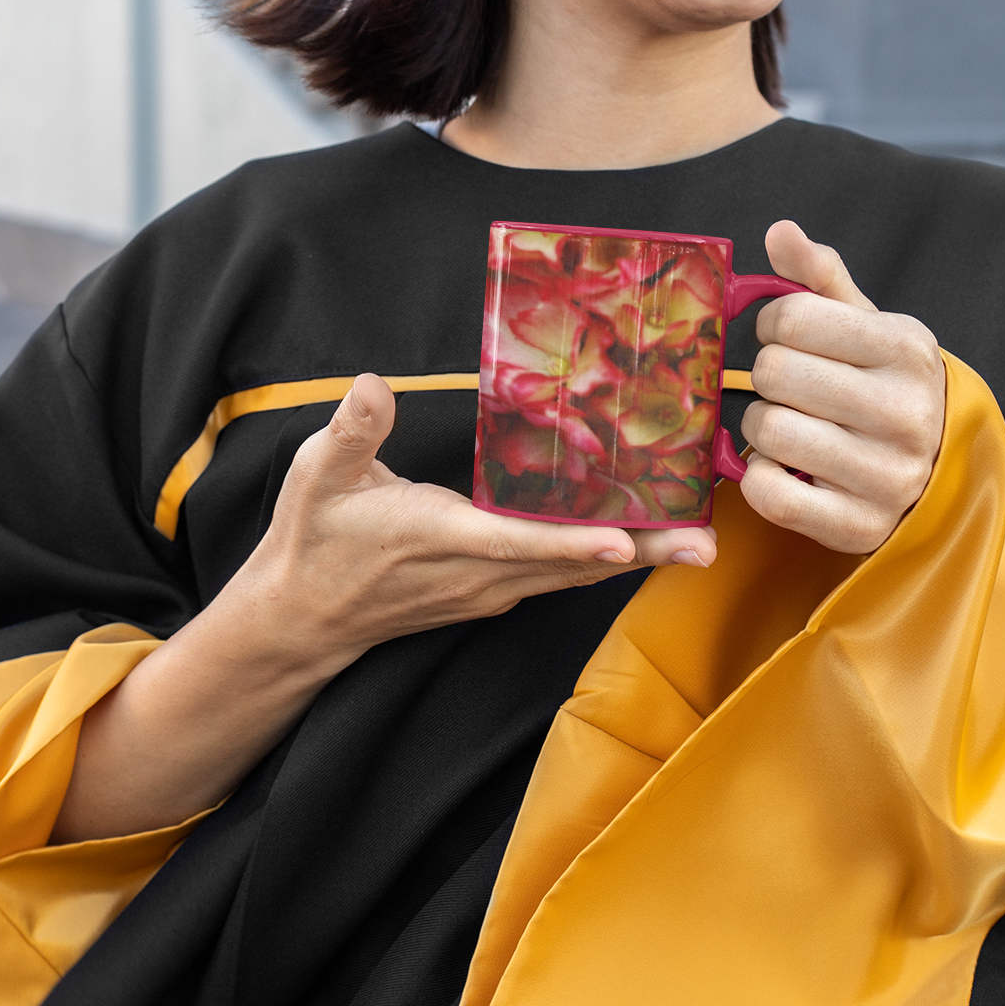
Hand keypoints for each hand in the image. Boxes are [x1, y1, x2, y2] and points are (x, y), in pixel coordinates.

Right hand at [54, 377, 711, 840]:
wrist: (300, 619)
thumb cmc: (313, 541)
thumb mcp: (318, 477)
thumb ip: (352, 432)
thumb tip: (371, 386)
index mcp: (445, 538)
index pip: (521, 543)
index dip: (574, 543)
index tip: (624, 542)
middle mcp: (480, 572)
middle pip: (572, 565)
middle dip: (640, 552)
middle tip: (705, 543)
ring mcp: (490, 588)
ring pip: (573, 574)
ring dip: (634, 558)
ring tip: (696, 541)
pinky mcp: (491, 590)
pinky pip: (558, 575)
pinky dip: (601, 559)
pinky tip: (639, 540)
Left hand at [739, 221, 944, 554]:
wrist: (938, 471)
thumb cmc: (885, 385)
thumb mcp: (868, 326)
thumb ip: (821, 278)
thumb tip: (780, 231)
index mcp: (905, 349)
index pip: (793, 317)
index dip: (772, 323)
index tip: (785, 337)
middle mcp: (904, 412)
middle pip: (774, 372)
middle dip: (765, 375)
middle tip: (786, 385)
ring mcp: (886, 474)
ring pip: (768, 430)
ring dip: (760, 425)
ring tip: (788, 424)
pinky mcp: (859, 525)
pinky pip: (769, 493)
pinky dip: (761, 478)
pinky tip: (786, 467)